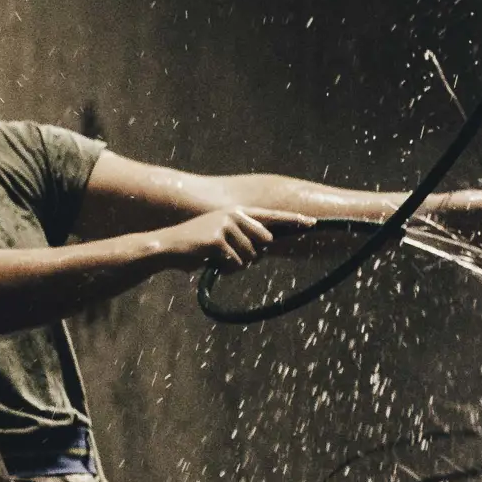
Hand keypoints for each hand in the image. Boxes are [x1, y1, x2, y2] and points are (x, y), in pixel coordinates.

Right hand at [151, 204, 314, 270]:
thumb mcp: (224, 238)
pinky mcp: (218, 240)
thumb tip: (267, 247)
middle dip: (252, 256)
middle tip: (229, 257)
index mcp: (238, 212)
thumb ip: (245, 239)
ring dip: (236, 265)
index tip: (312, 222)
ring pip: (251, 257)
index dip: (293, 220)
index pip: (272, 216)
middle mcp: (235, 215)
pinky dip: (226, 269)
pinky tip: (211, 262)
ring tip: (217, 259)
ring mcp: (226, 225)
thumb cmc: (199, 247)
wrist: (169, 248)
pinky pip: (236, 263)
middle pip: (265, 243)